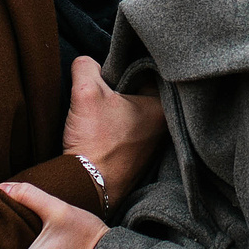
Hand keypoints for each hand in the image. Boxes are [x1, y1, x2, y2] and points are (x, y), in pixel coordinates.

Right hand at [66, 55, 165, 206]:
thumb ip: (86, 66)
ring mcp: (150, 143)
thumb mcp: (85, 92)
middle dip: (118, 86)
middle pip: (138, 90)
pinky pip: (124, 129)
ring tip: (99, 111)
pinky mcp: (135, 156)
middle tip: (101, 89)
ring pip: (130, 110)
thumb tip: (85, 62)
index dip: (124, 65)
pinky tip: (98, 129)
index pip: (148, 70)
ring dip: (114, 107)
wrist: (87, 187)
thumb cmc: (95, 143)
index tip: (109, 70)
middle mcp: (163, 126)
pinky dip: (112, 125)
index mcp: (162, 108)